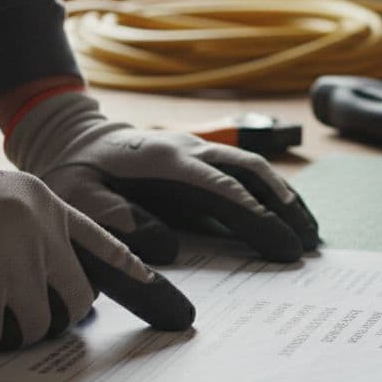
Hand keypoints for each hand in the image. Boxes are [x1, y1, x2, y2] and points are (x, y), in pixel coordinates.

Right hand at [0, 124, 193, 356]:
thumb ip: (27, 231)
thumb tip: (57, 292)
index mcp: (41, 202)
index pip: (104, 244)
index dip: (137, 277)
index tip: (172, 305)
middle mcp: (33, 228)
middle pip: (71, 302)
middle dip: (42, 317)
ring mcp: (4, 258)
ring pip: (28, 328)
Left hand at [3, 90, 319, 263]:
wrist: (70, 136)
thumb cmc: (74, 174)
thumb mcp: (78, 199)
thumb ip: (118, 220)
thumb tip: (168, 246)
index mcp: (164, 161)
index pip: (222, 189)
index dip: (256, 218)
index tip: (283, 245)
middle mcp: (189, 149)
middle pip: (251, 173)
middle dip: (284, 208)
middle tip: (310, 244)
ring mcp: (198, 149)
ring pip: (254, 168)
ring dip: (285, 198)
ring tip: (311, 232)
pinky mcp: (200, 158)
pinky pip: (244, 172)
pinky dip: (271, 192)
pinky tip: (287, 215)